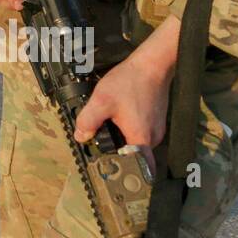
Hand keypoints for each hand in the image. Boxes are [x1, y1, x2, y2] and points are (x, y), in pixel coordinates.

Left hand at [73, 52, 172, 175]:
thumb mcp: (102, 100)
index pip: (138, 170)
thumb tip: (81, 137)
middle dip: (117, 152)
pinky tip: (119, 117)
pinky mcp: (156, 121)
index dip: (124, 173)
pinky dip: (129, 129)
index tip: (111, 172)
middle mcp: (153, 139)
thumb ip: (88, 121)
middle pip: (134, 156)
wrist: (152, 64)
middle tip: (100, 142)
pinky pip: (141, 132)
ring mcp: (157, 129)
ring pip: (137, 143)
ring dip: (123, 139)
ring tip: (108, 127)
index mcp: (141, 139)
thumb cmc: (130, 82)